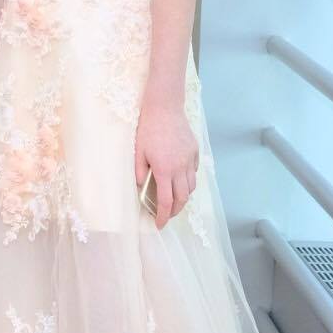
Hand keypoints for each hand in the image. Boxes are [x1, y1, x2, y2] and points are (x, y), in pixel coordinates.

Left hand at [134, 98, 197, 230]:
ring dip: (183, 198)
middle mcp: (180, 168)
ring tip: (175, 201)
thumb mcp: (138, 151)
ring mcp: (189, 160)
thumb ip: (139, 171)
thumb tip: (141, 187)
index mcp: (164, 170)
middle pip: (182, 198)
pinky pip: (194, 172)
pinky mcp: (195, 151)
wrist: (164, 108)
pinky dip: (188, 181)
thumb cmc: (148, 128)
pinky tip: (181, 182)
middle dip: (175, 211)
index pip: (165, 201)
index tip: (159, 224)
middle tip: (166, 216)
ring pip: (191, 187)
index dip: (162, 216)